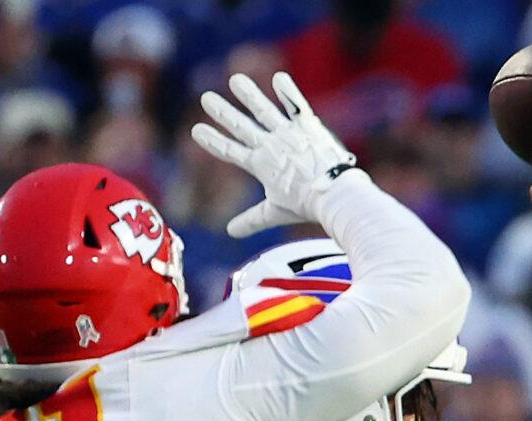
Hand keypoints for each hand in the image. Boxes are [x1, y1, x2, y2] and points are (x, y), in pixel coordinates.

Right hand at [191, 71, 357, 238]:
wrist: (335, 196)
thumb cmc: (307, 206)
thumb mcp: (276, 212)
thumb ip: (253, 219)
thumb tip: (230, 232)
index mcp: (260, 165)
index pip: (230, 151)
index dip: (212, 141)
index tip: (196, 130)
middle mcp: (270, 146)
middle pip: (241, 126)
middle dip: (223, 112)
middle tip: (206, 97)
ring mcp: (289, 134)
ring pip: (264, 110)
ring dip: (249, 95)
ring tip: (236, 80)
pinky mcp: (308, 126)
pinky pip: (296, 105)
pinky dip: (287, 92)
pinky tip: (279, 77)